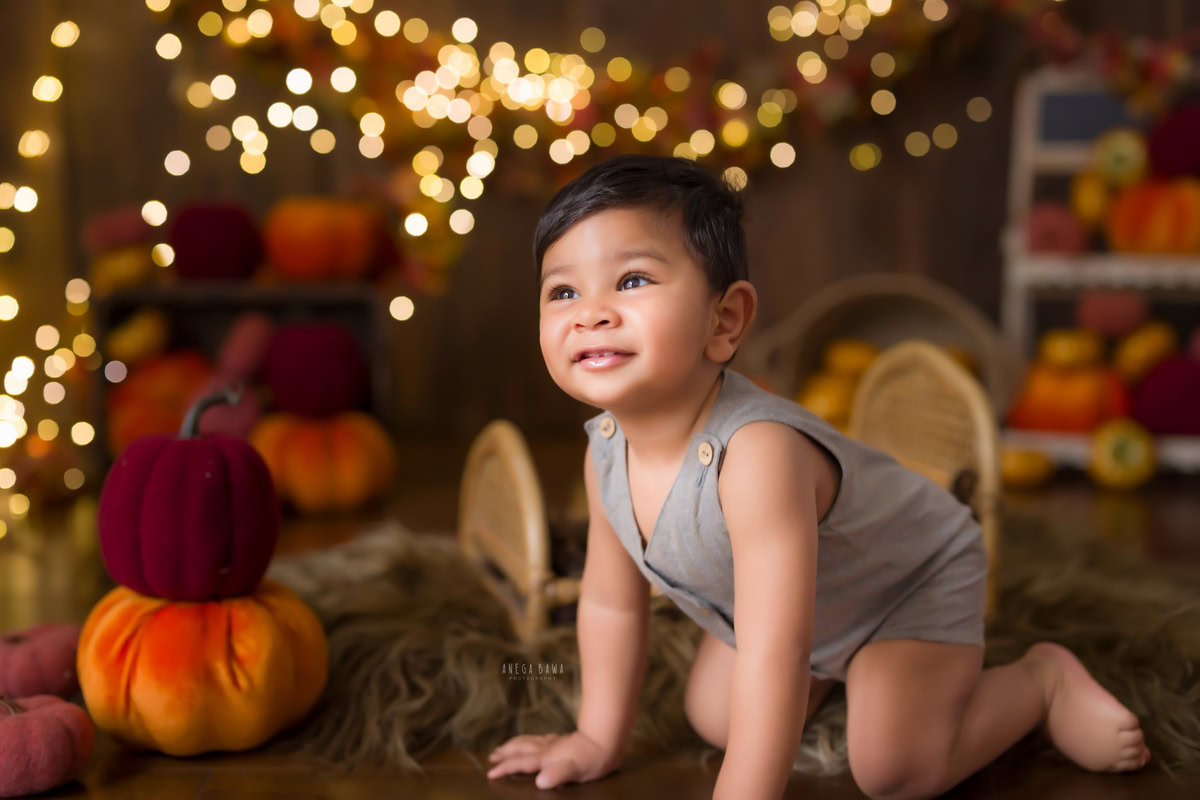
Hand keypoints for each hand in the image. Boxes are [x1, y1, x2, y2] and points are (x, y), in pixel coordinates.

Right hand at [486, 730, 617, 788]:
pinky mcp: (562, 740)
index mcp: (545, 758)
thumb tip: (539, 782)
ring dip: (514, 744)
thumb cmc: (591, 759)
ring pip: (528, 741)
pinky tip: (537, 740)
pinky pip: (541, 738)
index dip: (505, 768)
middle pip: (520, 749)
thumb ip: (557, 775)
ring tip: (504, 746)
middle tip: (491, 757)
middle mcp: (546, 748)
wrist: (605, 740)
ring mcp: (554, 742)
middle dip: (505, 753)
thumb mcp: (575, 771)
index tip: (490, 773)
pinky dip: (532, 740)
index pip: (520, 763)